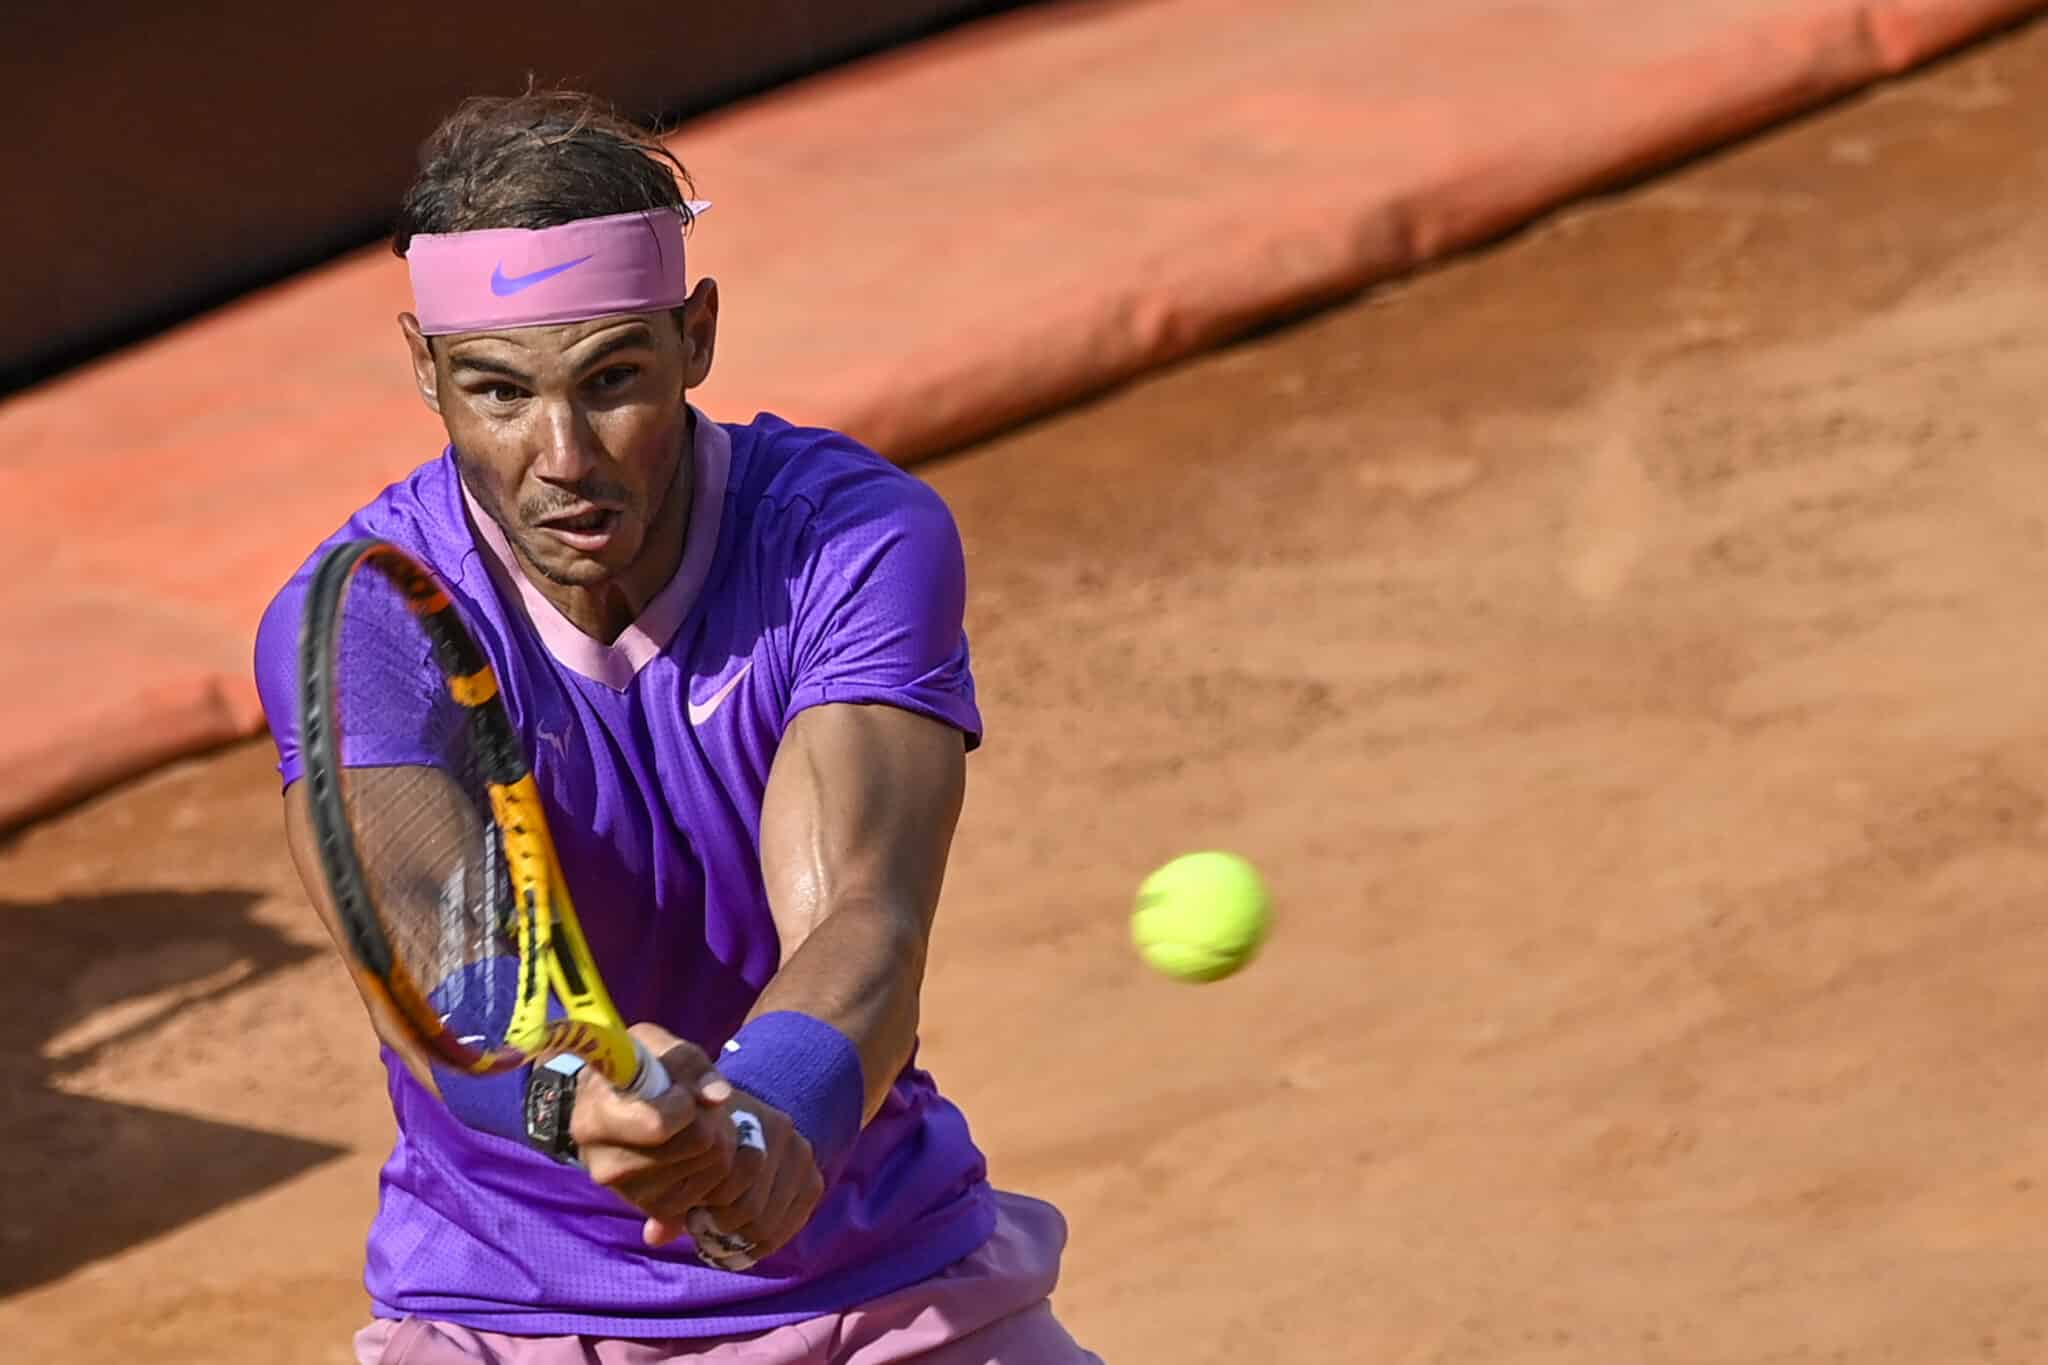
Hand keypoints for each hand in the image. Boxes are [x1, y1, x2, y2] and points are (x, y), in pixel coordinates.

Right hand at [571, 1024, 740, 1237]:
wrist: (621, 1107)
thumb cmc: (639, 1070)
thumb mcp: (657, 1047)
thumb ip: (690, 1064)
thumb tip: (719, 1097)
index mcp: (593, 1120)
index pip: (659, 1125)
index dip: (685, 1104)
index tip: (681, 1092)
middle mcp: (605, 1166)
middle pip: (698, 1141)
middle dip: (709, 1116)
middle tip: (693, 1105)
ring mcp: (632, 1195)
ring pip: (715, 1164)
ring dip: (719, 1138)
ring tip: (693, 1124)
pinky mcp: (658, 1210)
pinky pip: (718, 1189)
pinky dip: (718, 1165)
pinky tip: (694, 1150)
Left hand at [655, 1087, 825, 1269]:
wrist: (743, 1115)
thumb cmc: (703, 1137)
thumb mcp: (680, 1157)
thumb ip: (667, 1198)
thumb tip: (654, 1237)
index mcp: (745, 1119)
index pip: (727, 1187)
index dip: (706, 1212)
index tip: (692, 1216)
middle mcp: (782, 1131)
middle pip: (752, 1209)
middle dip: (725, 1227)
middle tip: (706, 1229)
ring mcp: (802, 1154)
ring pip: (772, 1222)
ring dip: (745, 1237)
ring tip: (724, 1235)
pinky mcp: (813, 1178)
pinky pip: (793, 1224)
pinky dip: (769, 1240)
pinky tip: (746, 1241)